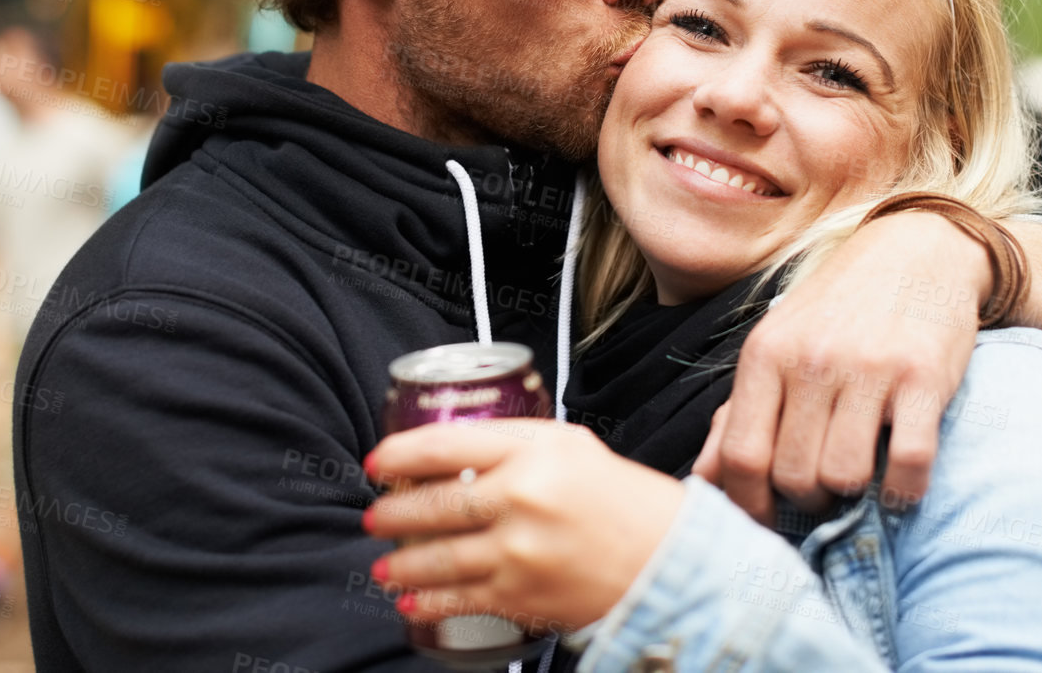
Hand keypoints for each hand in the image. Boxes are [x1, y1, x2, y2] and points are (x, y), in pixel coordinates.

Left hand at [363, 419, 683, 633]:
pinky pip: (459, 598)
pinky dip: (427, 600)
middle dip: (392, 513)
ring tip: (383, 563)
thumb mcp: (570, 445)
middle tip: (375, 516)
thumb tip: (455, 445)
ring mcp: (519, 550)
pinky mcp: (522, 594)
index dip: (399, 454)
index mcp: (533, 450)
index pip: (444, 444)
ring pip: (438, 557)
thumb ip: (514, 441)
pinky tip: (410, 598)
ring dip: (401, 562)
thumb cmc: (620, 498)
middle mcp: (521, 497)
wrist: (666, 558)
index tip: (377, 462)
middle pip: (433, 504)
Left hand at [694, 211, 987, 521]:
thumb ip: (738, 414)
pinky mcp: (924, 377)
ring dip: (852, 498)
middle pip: (794, 475)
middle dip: (807, 502)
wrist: (915, 250)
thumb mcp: (776, 346)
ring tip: (858, 481)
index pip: (740, 456)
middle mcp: (812, 360)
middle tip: (823, 492)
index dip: (749, 505)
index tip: (768, 519)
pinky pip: (910, 464)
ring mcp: (869, 368)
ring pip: (845, 476)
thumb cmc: (836, 310)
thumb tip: (702, 482)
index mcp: (765, 355)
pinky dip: (905, 491)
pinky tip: (900, 483)